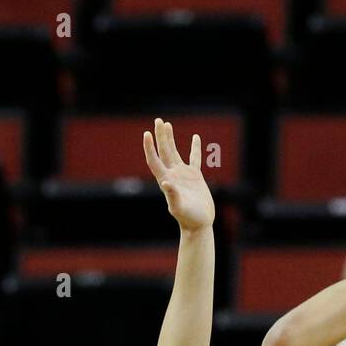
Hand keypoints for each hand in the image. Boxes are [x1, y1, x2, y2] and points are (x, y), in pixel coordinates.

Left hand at [144, 118, 214, 232]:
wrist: (199, 224)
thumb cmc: (188, 218)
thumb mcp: (179, 207)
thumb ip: (172, 195)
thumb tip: (166, 183)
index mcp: (166, 180)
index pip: (154, 160)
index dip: (150, 147)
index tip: (147, 133)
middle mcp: (172, 175)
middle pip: (163, 151)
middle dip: (160, 136)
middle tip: (158, 120)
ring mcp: (183, 175)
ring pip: (174, 152)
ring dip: (170, 138)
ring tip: (166, 124)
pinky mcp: (195, 177)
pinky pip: (194, 158)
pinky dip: (194, 148)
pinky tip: (195, 137)